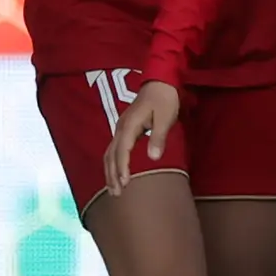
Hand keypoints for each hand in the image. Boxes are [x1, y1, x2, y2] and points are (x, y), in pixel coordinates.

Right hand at [105, 77, 180, 193]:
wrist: (160, 81)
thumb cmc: (165, 99)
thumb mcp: (166, 117)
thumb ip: (159, 137)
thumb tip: (153, 157)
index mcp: (129, 125)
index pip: (122, 150)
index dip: (122, 168)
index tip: (124, 183)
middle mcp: (121, 127)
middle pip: (111, 155)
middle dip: (112, 175)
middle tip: (116, 194)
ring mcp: (121, 128)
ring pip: (110, 153)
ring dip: (110, 172)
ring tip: (113, 190)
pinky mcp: (124, 129)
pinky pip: (114, 149)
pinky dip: (112, 163)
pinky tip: (115, 174)